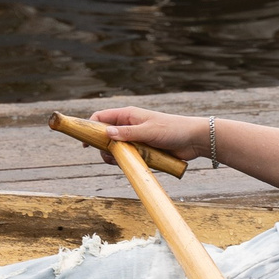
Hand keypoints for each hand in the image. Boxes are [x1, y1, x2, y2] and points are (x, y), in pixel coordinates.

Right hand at [90, 106, 207, 161]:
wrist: (193, 140)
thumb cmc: (172, 129)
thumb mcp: (148, 131)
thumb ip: (128, 133)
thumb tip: (106, 133)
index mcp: (128, 115)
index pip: (101, 117)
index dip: (90, 127)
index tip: (85, 142)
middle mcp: (129, 126)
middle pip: (105, 136)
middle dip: (102, 147)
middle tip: (108, 156)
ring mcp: (135, 139)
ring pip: (115, 148)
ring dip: (114, 156)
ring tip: (121, 160)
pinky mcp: (142, 150)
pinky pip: (126, 156)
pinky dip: (124, 161)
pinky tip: (129, 164)